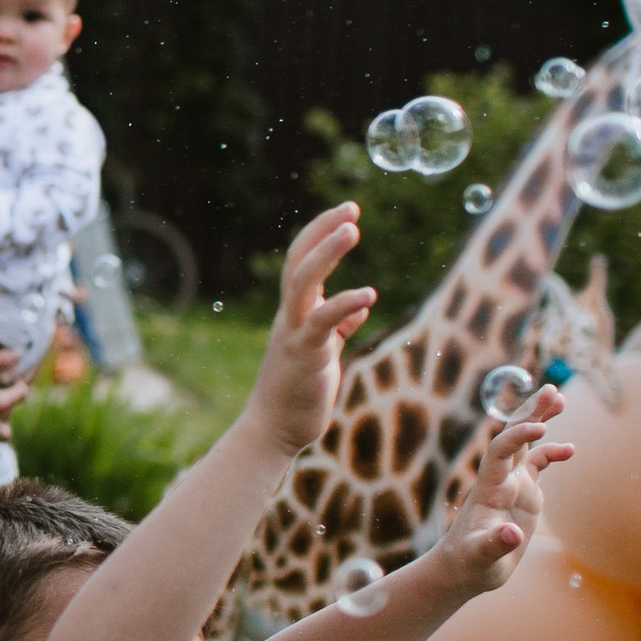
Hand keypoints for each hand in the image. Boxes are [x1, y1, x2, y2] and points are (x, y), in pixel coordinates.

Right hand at [243, 207, 377, 459]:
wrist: (272, 432)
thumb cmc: (298, 394)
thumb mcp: (322, 352)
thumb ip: (338, 326)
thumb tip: (360, 303)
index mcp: (294, 313)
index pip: (302, 261)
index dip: (321, 233)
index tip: (347, 212)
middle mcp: (290, 316)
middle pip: (298, 260)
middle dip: (323, 231)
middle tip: (351, 208)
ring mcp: (295, 334)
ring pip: (303, 281)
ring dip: (326, 252)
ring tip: (352, 228)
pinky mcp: (305, 355)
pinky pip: (322, 322)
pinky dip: (344, 304)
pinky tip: (368, 293)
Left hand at [433, 389, 571, 600]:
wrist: (464, 568)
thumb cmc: (469, 562)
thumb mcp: (480, 557)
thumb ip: (494, 545)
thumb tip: (512, 535)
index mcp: (490, 488)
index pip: (501, 452)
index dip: (518, 436)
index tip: (541, 428)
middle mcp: (501, 480)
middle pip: (514, 437)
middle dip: (531, 413)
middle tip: (552, 390)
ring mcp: (512, 485)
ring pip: (527, 445)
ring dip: (540, 420)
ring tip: (559, 398)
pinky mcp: (523, 495)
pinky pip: (537, 465)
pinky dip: (552, 453)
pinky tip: (570, 448)